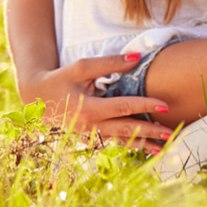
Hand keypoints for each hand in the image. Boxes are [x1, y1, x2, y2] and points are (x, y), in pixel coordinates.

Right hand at [19, 53, 171, 152]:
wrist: (36, 97)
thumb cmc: (60, 79)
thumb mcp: (81, 67)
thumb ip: (109, 63)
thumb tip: (137, 58)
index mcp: (88, 108)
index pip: (123, 107)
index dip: (145, 106)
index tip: (166, 106)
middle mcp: (89, 126)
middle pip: (125, 129)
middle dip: (150, 132)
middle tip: (170, 132)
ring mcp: (89, 134)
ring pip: (120, 141)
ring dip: (142, 144)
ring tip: (163, 148)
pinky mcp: (89, 137)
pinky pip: (113, 142)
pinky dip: (129, 146)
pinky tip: (146, 148)